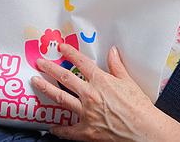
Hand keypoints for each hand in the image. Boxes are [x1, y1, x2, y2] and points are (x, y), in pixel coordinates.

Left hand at [31, 44, 177, 140]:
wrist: (143, 130)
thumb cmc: (139, 107)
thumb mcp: (129, 82)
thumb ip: (117, 66)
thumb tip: (112, 51)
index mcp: (100, 81)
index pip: (81, 62)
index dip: (69, 53)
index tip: (60, 48)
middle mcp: (90, 94)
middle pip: (64, 77)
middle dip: (49, 68)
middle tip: (39, 63)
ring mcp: (85, 112)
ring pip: (60, 98)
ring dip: (46, 89)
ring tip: (36, 82)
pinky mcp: (86, 130)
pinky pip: (68, 130)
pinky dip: (59, 129)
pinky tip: (52, 127)